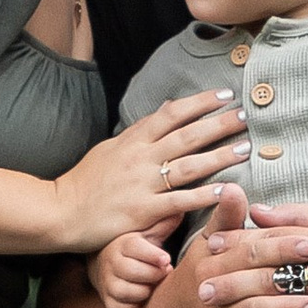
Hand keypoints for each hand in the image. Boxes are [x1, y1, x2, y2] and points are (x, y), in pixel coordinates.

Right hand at [52, 93, 249, 258]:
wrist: (62, 211)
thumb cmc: (86, 181)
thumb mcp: (111, 147)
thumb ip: (141, 129)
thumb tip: (167, 107)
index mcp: (133, 140)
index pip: (172, 114)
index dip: (200, 102)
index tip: (226, 95)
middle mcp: (140, 158)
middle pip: (186, 136)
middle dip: (218, 124)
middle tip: (245, 116)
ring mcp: (142, 184)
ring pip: (188, 166)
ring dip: (219, 156)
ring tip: (245, 148)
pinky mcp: (142, 211)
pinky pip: (178, 201)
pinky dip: (201, 195)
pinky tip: (223, 190)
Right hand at [89, 227, 173, 307]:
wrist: (105, 264)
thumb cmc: (136, 249)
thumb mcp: (148, 233)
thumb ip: (163, 225)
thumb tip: (180, 210)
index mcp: (122, 243)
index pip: (134, 248)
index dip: (152, 255)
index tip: (166, 260)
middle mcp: (110, 262)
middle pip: (131, 271)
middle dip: (153, 274)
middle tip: (164, 272)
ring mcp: (106, 282)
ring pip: (125, 292)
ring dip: (144, 291)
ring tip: (152, 285)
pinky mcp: (107, 300)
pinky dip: (133, 307)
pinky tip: (141, 298)